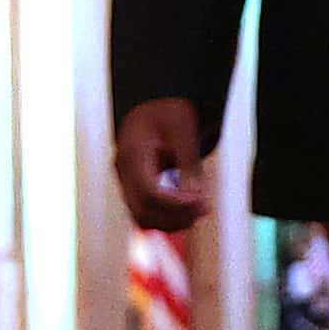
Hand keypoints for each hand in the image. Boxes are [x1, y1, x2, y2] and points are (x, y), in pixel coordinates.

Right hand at [114, 98, 211, 233]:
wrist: (155, 108)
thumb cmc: (171, 114)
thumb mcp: (185, 133)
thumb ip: (189, 165)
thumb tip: (196, 198)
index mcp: (132, 152)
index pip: (149, 192)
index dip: (176, 203)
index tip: (203, 200)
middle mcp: (122, 170)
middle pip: (143, 210)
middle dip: (176, 216)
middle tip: (205, 208)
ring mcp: (124, 181)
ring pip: (142, 218)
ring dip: (171, 221)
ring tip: (200, 210)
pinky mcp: (132, 188)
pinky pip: (144, 213)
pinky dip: (166, 217)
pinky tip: (189, 210)